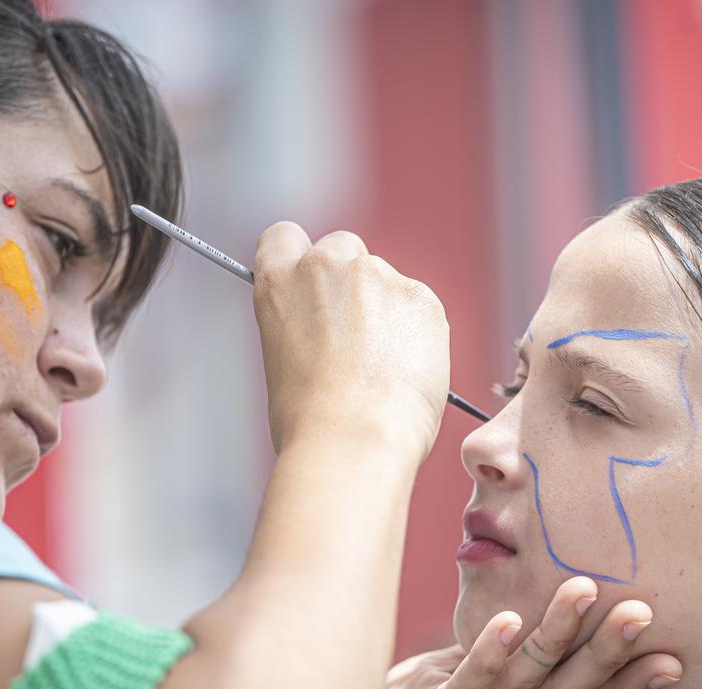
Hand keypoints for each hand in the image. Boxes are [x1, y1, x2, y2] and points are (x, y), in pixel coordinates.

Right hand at [251, 222, 449, 459]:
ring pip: (387, 283)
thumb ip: (302, 328)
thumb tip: (326, 336)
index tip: (314, 284)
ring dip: (388, 312)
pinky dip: (419, 334)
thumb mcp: (282, 362)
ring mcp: (377, 276)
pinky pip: (420, 309)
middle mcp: (326, 266)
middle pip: (344, 247)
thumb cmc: (310, 421)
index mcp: (279, 283)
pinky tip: (409, 374)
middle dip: (352, 280)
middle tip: (358, 333)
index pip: (284, 237)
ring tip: (385, 370)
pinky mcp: (421, 297)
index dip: (300, 257)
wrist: (355, 438)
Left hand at [357, 577, 682, 688]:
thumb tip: (524, 608)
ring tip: (584, 591)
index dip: (624, 682)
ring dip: (554, 638)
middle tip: (644, 611)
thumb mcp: (455, 676)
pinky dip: (487, 659)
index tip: (674, 658)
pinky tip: (508, 623)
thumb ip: (491, 653)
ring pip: (520, 685)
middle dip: (604, 651)